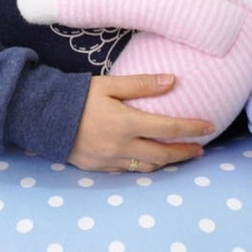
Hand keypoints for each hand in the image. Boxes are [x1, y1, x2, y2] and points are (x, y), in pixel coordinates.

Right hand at [68, 74, 214, 172]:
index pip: (169, 128)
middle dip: (185, 152)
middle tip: (200, 149)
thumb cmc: (76, 97)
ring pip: (148, 167)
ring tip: (180, 156)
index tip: (209, 127)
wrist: (42, 118)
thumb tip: (173, 80)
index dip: (192, 128)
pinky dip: (145, 166)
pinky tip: (151, 160)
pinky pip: (130, 171)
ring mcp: (110, 161)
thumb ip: (142, 84)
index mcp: (126, 124)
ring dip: (167, 162)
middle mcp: (121, 146)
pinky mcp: (100, 169)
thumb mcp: (109, 85)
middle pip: (163, 154)